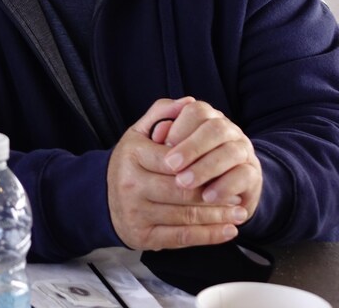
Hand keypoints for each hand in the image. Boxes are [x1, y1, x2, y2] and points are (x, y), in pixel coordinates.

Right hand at [107, 97, 253, 250]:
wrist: (103, 198)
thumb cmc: (131, 164)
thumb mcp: (139, 133)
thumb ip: (162, 114)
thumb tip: (189, 102)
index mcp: (131, 155)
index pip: (174, 159)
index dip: (202, 163)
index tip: (225, 165)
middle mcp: (130, 184)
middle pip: (182, 190)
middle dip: (214, 193)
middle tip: (238, 194)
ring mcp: (135, 212)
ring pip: (186, 215)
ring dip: (218, 216)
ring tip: (239, 212)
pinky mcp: (142, 236)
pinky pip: (182, 238)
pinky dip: (209, 236)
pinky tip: (228, 230)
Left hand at [158, 99, 262, 221]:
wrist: (215, 193)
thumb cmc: (183, 164)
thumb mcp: (166, 147)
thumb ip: (160, 132)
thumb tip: (160, 128)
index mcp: (207, 117)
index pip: (197, 111)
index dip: (179, 128)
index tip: (161, 147)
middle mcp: (229, 130)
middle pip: (216, 128)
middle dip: (192, 147)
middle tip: (171, 166)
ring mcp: (244, 151)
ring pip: (231, 152)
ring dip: (205, 168)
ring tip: (184, 183)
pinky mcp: (254, 175)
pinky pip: (245, 176)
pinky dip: (224, 187)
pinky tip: (206, 197)